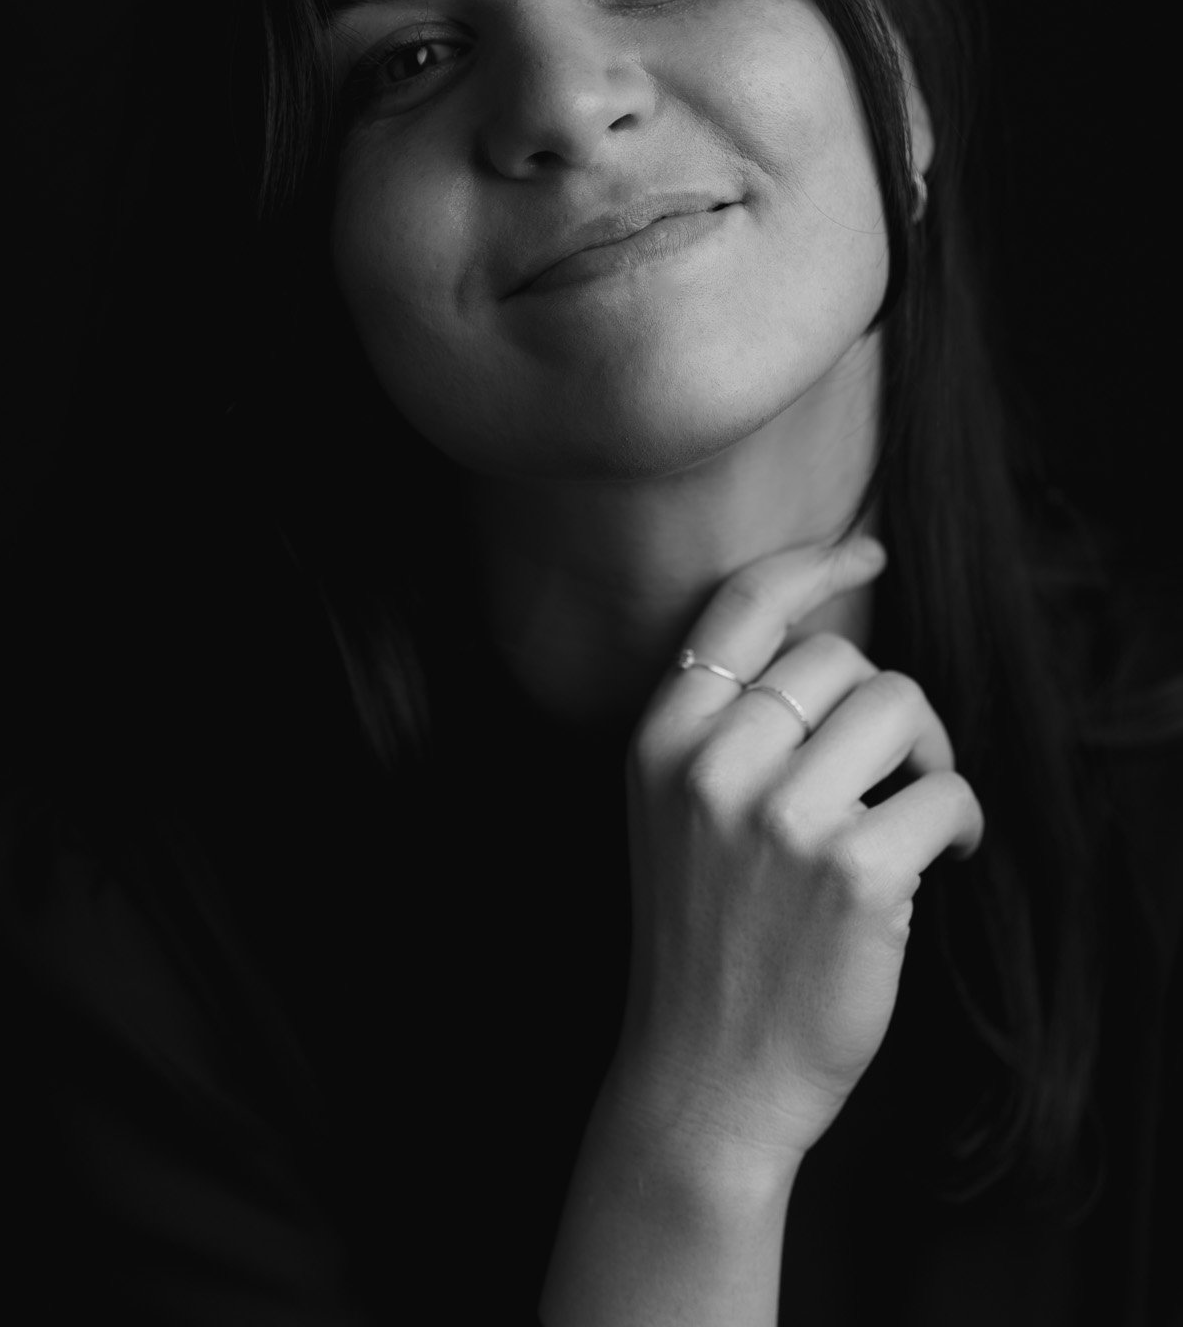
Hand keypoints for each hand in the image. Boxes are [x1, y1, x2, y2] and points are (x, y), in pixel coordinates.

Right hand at [607, 535, 983, 1184]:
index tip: (865, 551)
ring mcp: (782, 819)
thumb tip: (828, 650)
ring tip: (923, 805)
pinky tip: (950, 854)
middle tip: (898, 760)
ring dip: (931, 750)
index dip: (812, 564)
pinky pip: (947, 789)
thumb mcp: (670, 814)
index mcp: (661, 742)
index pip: (741, 608)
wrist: (703, 1076)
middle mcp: (713, 767)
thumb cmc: (699, 939)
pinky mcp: (857, 873)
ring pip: (901, 706)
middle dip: (885, 700)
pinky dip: (964, 818)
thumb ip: (723, 728)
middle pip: (840, 657)